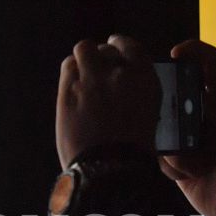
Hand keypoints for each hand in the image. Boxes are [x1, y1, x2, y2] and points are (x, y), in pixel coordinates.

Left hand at [56, 35, 160, 167]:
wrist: (110, 170)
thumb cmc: (131, 153)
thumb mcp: (147, 119)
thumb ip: (136, 97)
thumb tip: (124, 89)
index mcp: (145, 81)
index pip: (131, 47)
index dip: (120, 45)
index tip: (115, 46)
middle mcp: (120, 74)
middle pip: (106, 48)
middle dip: (101, 55)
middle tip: (97, 67)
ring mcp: (92, 80)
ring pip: (84, 49)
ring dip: (83, 58)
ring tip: (82, 71)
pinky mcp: (69, 90)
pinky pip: (68, 66)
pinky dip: (70, 71)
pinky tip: (72, 84)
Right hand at [156, 40, 215, 215]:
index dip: (198, 53)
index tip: (176, 54)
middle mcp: (212, 118)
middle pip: (182, 90)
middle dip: (168, 102)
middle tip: (163, 121)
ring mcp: (195, 135)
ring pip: (166, 121)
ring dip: (167, 142)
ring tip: (186, 167)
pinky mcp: (182, 154)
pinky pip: (162, 147)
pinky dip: (167, 162)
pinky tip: (184, 176)